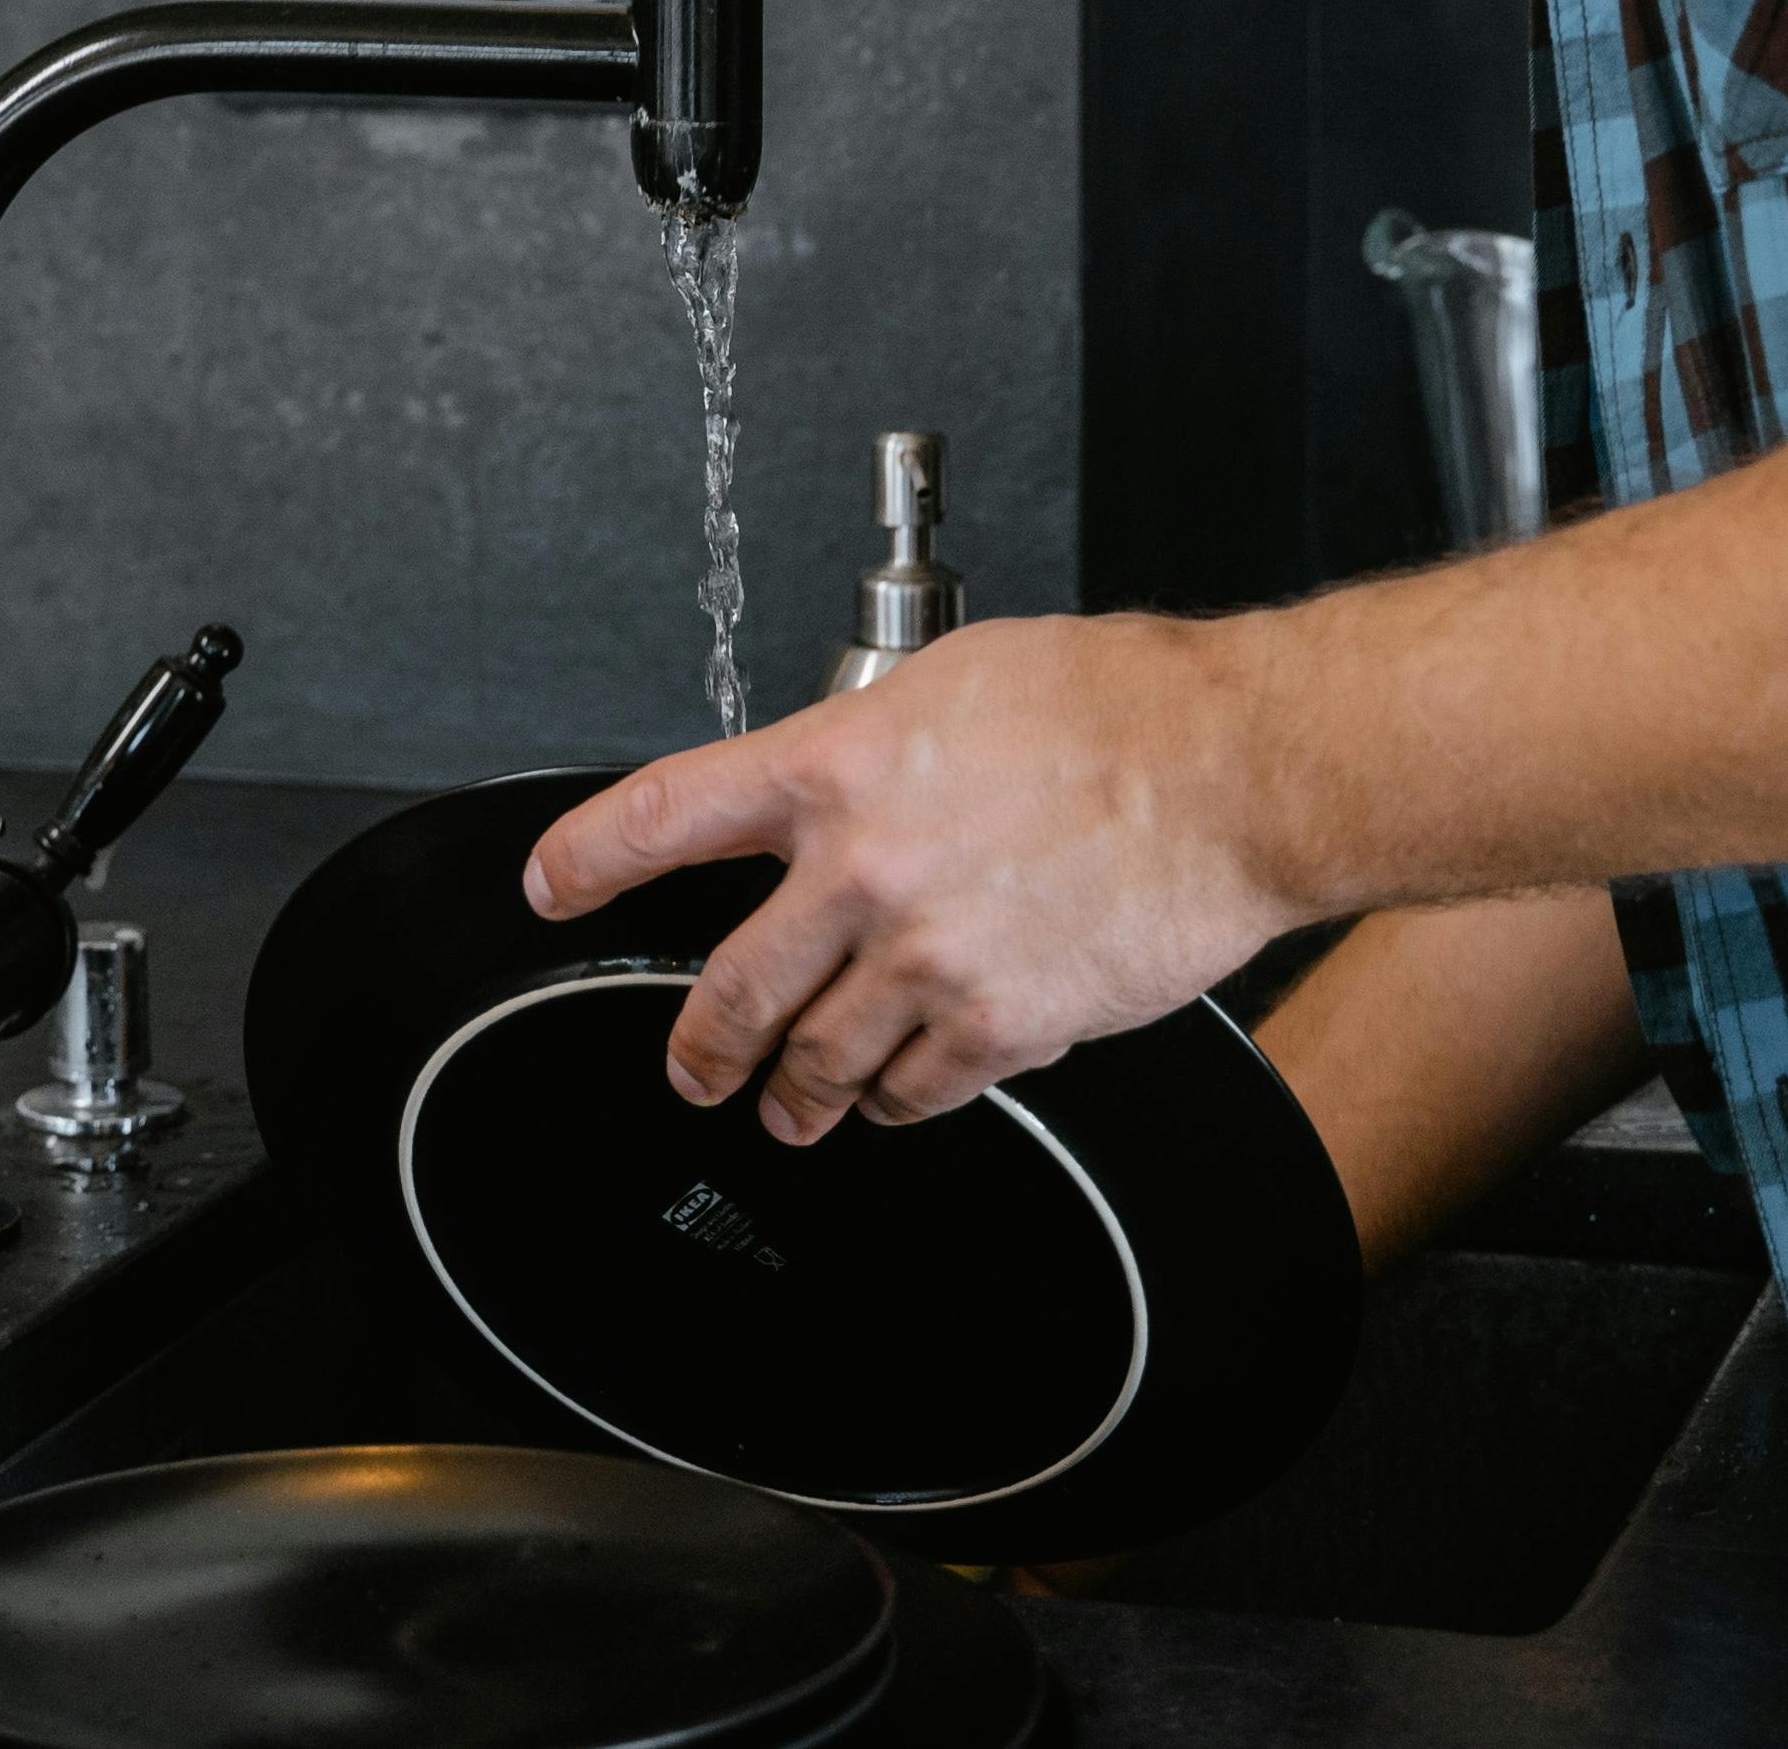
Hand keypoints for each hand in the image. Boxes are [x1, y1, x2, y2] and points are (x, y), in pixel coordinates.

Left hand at [525, 614, 1292, 1143]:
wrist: (1233, 768)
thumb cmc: (1118, 705)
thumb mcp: (954, 681)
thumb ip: (872, 743)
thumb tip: (837, 782)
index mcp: (837, 766)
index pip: (665, 816)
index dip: (587, 859)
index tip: (553, 886)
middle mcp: (862, 867)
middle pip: (726, 991)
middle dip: (696, 1050)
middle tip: (692, 1069)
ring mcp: (924, 957)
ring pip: (815, 1061)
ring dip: (794, 1095)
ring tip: (793, 1107)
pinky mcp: (997, 1025)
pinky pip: (912, 1092)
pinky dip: (894, 1102)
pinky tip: (897, 1093)